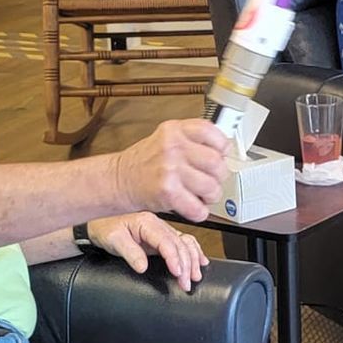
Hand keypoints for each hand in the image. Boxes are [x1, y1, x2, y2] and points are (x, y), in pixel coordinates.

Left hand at [86, 213, 208, 292]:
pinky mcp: (161, 237)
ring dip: (193, 259)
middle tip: (185, 283)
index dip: (175, 258)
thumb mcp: (114, 240)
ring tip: (195, 276)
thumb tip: (143, 266)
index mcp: (147, 223)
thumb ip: (130, 253)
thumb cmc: (105, 228)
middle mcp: (158, 225)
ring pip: (185, 243)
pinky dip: (194, 251)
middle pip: (180, 244)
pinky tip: (200, 260)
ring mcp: (161, 230)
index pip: (167, 242)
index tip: (178, 273)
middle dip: (186, 265)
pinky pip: (183, 242)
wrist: (99, 222)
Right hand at [113, 118, 229, 221]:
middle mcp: (172, 147)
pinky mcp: (167, 192)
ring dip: (211, 196)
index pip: (211, 132)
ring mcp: (169, 169)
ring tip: (202, 195)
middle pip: (216, 162)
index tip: (221, 154)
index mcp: (174, 130)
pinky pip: (198, 207)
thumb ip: (191, 140)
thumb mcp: (166, 139)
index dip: (221, 146)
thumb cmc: (144, 163)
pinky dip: (200, 212)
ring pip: (211, 186)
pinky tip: (193, 207)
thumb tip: (224, 150)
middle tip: (211, 180)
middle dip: (219, 176)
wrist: (118, 180)